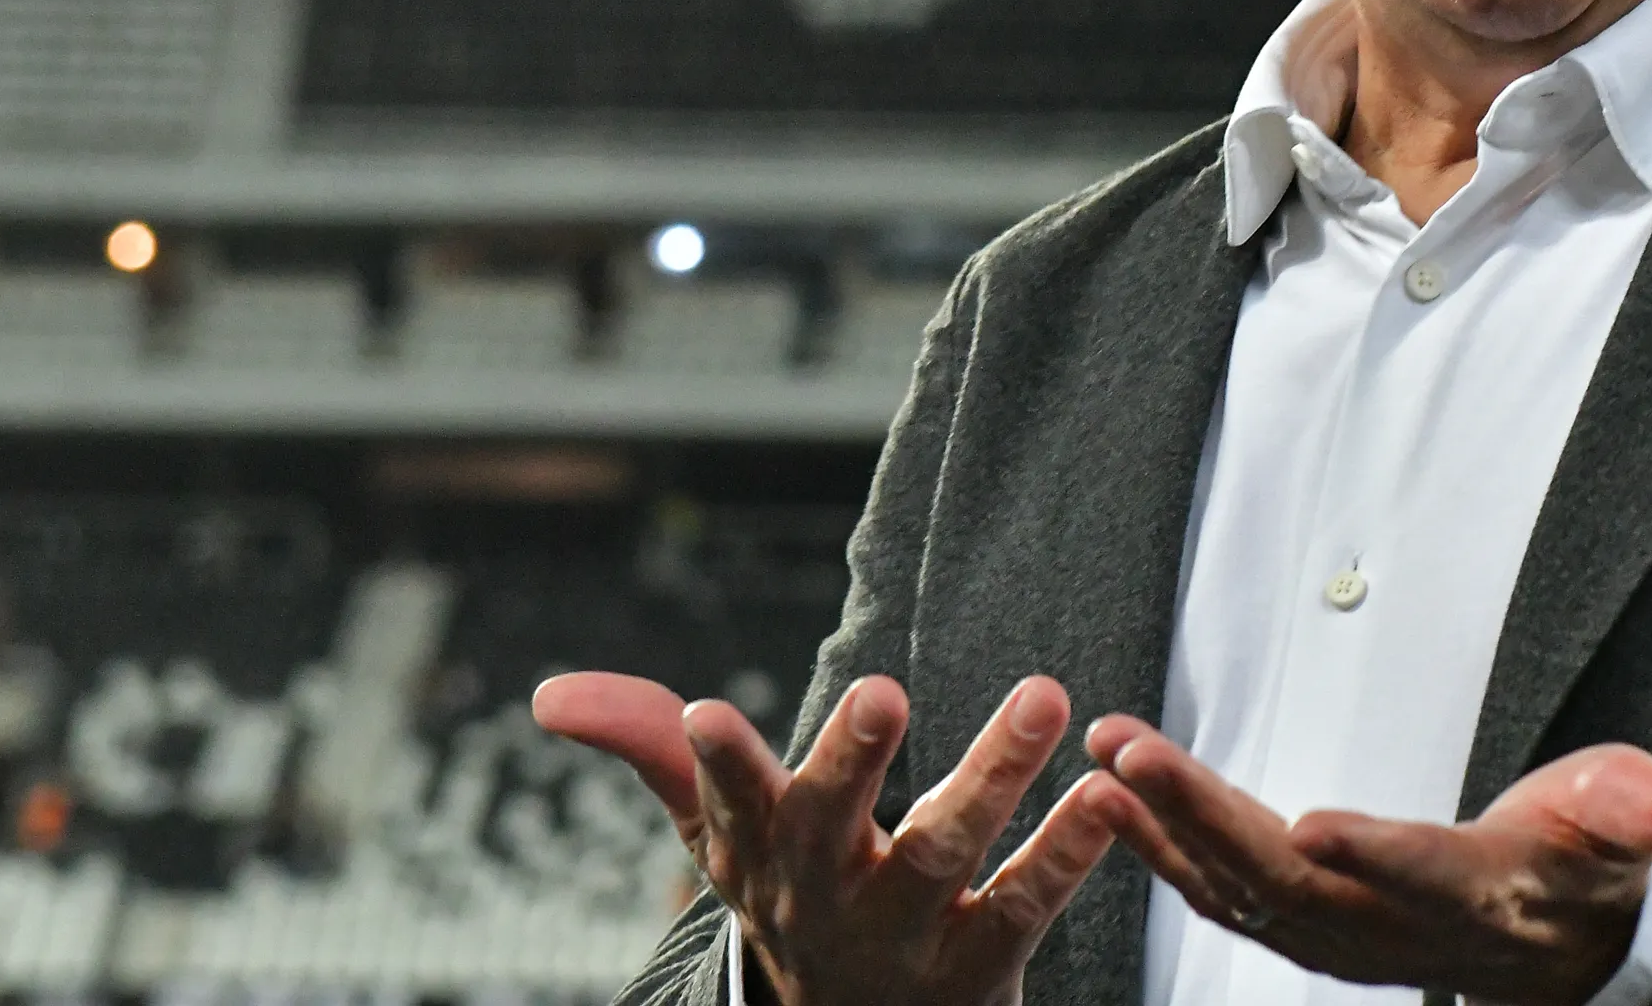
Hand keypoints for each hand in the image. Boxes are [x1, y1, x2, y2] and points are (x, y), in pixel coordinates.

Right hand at [534, 670, 1115, 1005]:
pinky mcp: (983, 964)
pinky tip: (1105, 794)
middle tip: (882, 687)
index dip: (715, 764)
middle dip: (852, 759)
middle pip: (835, 822)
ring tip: (1045, 693)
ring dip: (995, 771)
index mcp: (763, 854)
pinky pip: (1028, 903)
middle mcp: (826, 894)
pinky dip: (1070, 850)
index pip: (730, 802)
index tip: (707, 713)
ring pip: (948, 850)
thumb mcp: (719, 838)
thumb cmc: (791, 894)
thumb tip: (546, 694)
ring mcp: (905, 933)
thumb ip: (653, 751)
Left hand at [1079, 716, 1651, 1005]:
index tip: (1315, 826)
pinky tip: (1118, 797)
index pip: (1427, 878)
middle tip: (1139, 755)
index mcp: (1483, 899)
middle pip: (1297, 885)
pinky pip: (1224, 895)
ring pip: (1243, 893)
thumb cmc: (1587, 866)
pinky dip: (1166, 848)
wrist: (1559, 945)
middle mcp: (1400, 930)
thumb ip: (1633, 812)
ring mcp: (1345, 936)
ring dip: (1166, 830)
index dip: (1378, 859)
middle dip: (1208, 821)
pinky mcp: (1308, 923)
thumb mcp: (1626, 827)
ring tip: (1107, 762)